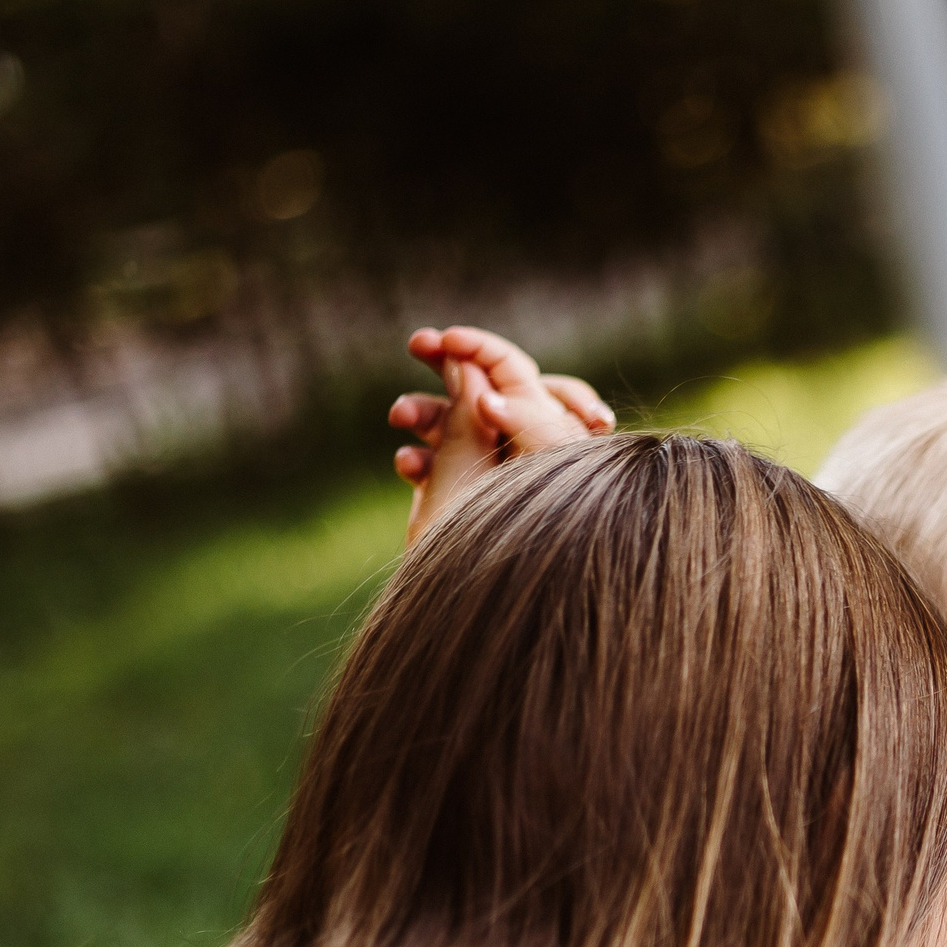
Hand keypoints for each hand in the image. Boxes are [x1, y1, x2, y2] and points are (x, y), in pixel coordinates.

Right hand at [389, 325, 614, 542]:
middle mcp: (524, 448)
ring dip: (425, 413)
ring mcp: (494, 474)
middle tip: (417, 342)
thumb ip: (492, 418)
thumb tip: (471, 374)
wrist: (501, 606)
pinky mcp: (469, 503)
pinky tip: (406, 467)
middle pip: (484, 389)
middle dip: (451, 366)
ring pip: (457, 427)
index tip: (447, 340)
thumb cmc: (524, 540)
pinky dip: (424, 462)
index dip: (483, 350)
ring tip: (398, 415)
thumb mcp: (510, 469)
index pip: (515, 373)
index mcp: (548, 432)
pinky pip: (444, 469)